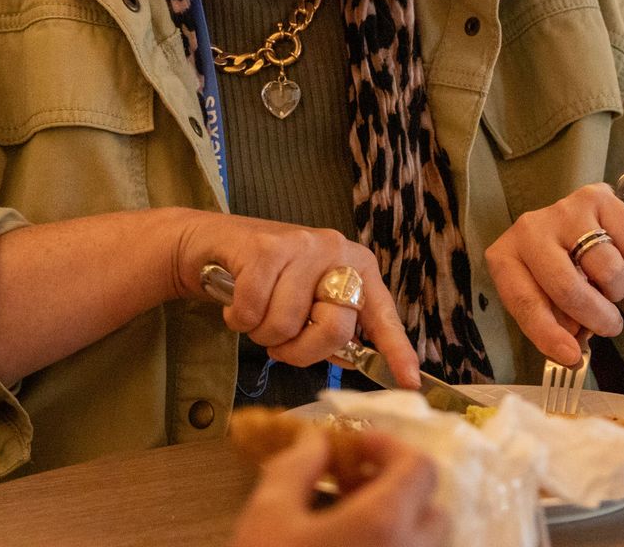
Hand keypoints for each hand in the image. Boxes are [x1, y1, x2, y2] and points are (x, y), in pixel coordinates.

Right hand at [174, 212, 420, 386]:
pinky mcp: (265, 247)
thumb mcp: (308, 301)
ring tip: (255, 315)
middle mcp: (336, 252)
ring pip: (287, 323)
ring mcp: (302, 246)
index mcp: (357, 268)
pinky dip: (240, 319)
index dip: (396, 350)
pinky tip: (236, 306)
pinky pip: (254, 309)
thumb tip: (354, 360)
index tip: (409, 381)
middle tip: (279, 345)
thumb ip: (331, 327)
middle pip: (333, 329)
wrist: (214, 242)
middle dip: (299, 351)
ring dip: (263, 334)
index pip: (382, 315)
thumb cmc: (267, 279)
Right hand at [233, 429, 446, 546]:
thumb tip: (316, 441)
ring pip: (425, 545)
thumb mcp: (268, 513)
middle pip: (432, 509)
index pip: (419, 467)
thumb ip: (296, 465)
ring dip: (398, 524)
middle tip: (350, 486)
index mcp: (384, 523)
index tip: (354, 447)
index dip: (389, 446)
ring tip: (347, 523)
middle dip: (397, 488)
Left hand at [483, 182, 623, 366]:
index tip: (570, 356)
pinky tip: (618, 254)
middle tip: (609, 327)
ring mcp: (563, 209)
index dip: (547, 332)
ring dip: (617, 290)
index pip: (524, 301)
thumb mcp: (547, 301)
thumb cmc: (563, 275)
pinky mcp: (597, 196)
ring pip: (606, 269)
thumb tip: (570, 353)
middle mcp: (528, 228)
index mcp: (505, 258)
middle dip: (595, 318)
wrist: (592, 231)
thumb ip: (554, 325)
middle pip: (567, 287)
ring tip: (608, 286)